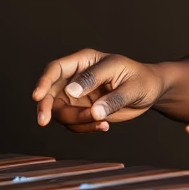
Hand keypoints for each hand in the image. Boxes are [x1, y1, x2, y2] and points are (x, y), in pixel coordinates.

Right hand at [32, 48, 167, 133]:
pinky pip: (73, 124)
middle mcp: (76, 78)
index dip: (43, 82)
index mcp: (84, 61)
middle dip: (47, 108)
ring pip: (61, 112)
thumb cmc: (142, 80)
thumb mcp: (130, 83)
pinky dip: (85, 128)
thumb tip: (86, 105)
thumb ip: (110, 95)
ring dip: (77, 120)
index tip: (37, 97)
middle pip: (50, 93)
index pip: (56, 69)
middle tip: (43, 122)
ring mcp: (77, 96)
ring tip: (102, 122)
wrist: (151, 93)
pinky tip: (105, 126)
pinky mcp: (82, 111)